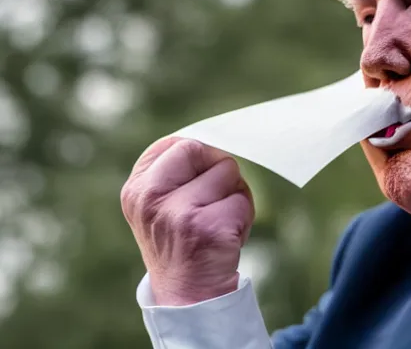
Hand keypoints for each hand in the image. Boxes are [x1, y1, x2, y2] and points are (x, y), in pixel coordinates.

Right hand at [121, 137, 254, 305]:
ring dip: (233, 194)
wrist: (187, 299)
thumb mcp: (162, 205)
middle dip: (217, 168)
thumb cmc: (182, 243)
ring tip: (219, 222)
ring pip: (228, 172)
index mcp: (137, 189)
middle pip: (199, 149)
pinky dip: (244, 217)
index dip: (198, 153)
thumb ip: (176, 172)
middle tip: (213, 198)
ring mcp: (177, 213)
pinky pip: (242, 201)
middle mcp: (150, 199)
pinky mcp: (207, 229)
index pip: (174, 143)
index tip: (204, 172)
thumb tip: (214, 141)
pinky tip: (227, 239)